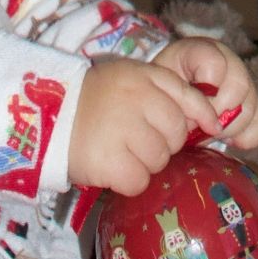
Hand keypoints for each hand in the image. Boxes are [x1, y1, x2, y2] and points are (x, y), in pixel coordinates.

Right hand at [68, 58, 216, 195]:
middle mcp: (135, 99)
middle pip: (176, 135)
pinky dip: (129, 180)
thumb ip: (170, 92)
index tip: (209, 126)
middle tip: (136, 139)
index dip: (199, 115)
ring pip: (160, 160)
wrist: (45, 117)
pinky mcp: (109, 162)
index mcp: (142, 76)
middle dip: (163, 142)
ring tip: (120, 151)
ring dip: (144, 162)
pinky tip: (112, 167)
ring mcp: (122, 130)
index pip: (187, 98)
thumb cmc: (94, 100)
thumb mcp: (131, 80)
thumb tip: (213, 121)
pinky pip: (139, 181)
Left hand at [152, 38, 257, 150]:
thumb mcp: (159, 89)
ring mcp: (244, 83)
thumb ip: (177, 99)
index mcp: (201, 51)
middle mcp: (228, 61)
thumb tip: (197, 123)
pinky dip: (245, 136)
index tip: (189, 106)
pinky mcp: (255, 106)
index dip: (205, 91)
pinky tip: (227, 138)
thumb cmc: (162, 93)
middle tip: (199, 124)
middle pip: (239, 85)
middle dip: (217, 112)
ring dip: (228, 127)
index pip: (214, 64)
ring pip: (250, 108)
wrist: (167, 99)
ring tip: (208, 130)